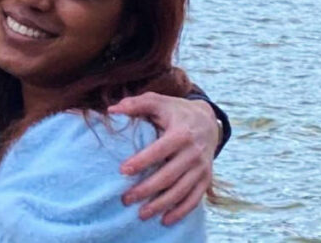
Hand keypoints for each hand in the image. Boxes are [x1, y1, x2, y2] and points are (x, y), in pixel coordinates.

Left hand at [108, 92, 217, 225]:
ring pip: (181, 190)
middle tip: (125, 198)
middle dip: (146, 189)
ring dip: (161, 205)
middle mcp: (194, 152)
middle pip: (169, 175)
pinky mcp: (206, 178)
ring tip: (141, 214)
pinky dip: (181, 211)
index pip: (160, 150)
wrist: (208, 120)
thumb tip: (112, 110)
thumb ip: (137, 103)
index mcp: (181, 133)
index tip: (122, 171)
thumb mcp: (159, 101)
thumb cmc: (176, 111)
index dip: (142, 161)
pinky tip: (165, 219)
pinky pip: (195, 198)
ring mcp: (202, 167)